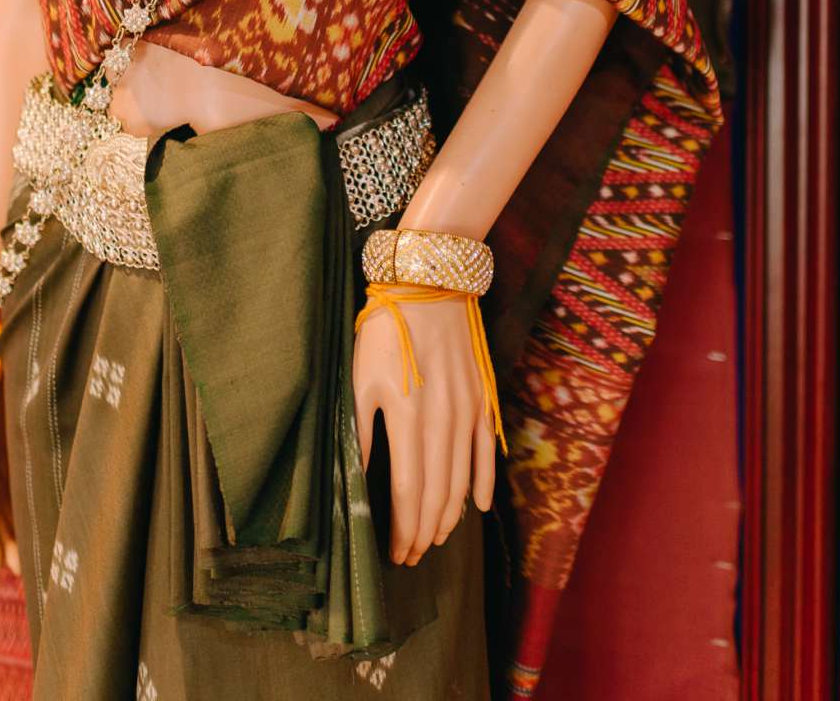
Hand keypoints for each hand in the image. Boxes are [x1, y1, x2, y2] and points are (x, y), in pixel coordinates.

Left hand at [353, 293, 496, 566]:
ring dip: (450, 516)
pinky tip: (477, 509)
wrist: (430, 283)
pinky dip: (482, 484)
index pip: (408, 491)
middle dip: (425, 531)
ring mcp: (467, 411)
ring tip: (435, 539)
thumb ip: (359, 430)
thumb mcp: (360, 378)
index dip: (404, 528)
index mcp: (408, 417)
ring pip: (461, 479)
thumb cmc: (386, 329)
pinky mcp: (482, 399)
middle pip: (438, 493)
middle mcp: (443, 421)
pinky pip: (485, 452)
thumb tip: (354, 477)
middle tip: (413, 556)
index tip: (395, 553)